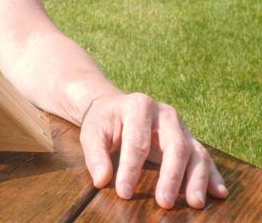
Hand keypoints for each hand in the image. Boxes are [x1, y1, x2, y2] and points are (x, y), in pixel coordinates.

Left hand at [79, 92, 228, 208]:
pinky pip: (204, 157)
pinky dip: (212, 175)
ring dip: (197, 180)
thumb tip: (101, 180)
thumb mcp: (91, 132)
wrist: (115, 107)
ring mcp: (180, 126)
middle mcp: (165, 114)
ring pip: (195, 152)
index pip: (137, 142)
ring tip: (195, 203)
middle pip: (174, 146)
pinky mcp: (189, 139)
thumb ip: (96, 155)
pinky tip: (218, 193)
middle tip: (165, 203)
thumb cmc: (103, 122)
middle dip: (171, 176)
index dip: (131, 169)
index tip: (124, 192)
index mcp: (139, 106)